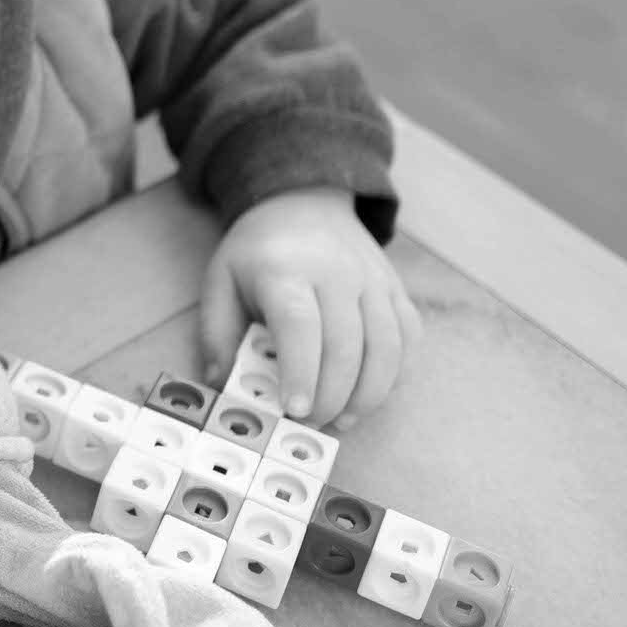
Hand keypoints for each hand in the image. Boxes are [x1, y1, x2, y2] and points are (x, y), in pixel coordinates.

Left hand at [198, 187, 420, 430]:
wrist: (302, 202)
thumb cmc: (258, 253)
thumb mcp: (220, 282)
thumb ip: (218, 335)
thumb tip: (223, 386)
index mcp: (285, 270)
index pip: (300, 324)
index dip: (301, 372)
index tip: (295, 410)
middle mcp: (336, 272)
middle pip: (346, 345)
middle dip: (331, 397)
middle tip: (311, 424)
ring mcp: (373, 279)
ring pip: (386, 347)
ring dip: (368, 394)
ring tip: (343, 420)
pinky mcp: (396, 289)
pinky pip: (408, 338)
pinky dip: (395, 374)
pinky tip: (371, 393)